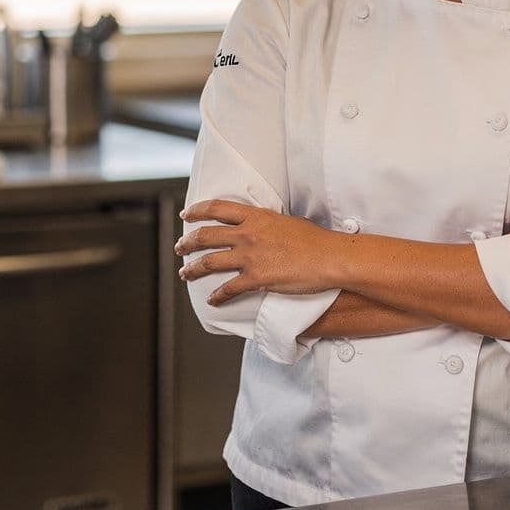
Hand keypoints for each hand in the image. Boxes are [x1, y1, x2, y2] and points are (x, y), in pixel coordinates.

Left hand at [176, 200, 340, 305]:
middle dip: (187, 242)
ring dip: (193, 270)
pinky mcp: (256, 278)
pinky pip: (228, 289)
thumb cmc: (315, 241)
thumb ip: (268, 224)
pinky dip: (218, 296)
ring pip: (209, 262)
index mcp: (256, 216)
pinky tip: (213, 301)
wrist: (329, 258)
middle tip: (179, 247)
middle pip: (206, 235)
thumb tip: (263, 227)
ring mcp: (250, 256)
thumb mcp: (287, 221)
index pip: (218, 208)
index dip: (198, 210)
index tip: (186, 214)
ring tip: (185, 275)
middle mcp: (248, 234)